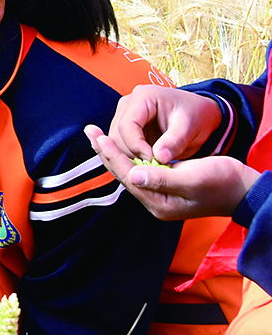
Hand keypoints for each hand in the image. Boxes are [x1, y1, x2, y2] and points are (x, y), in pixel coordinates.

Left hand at [86, 123, 260, 219]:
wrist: (244, 189)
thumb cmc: (223, 183)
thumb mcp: (194, 179)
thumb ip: (162, 179)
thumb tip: (132, 175)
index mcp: (159, 204)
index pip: (128, 176)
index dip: (112, 155)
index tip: (99, 136)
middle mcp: (155, 201)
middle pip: (123, 174)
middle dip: (106, 152)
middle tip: (89, 130)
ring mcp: (159, 194)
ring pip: (128, 171)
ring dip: (112, 152)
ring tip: (96, 135)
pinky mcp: (164, 185)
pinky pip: (138, 169)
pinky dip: (127, 155)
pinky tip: (118, 143)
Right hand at [101, 84, 225, 163]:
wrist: (201, 115)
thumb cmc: (197, 116)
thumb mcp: (190, 128)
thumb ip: (174, 142)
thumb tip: (159, 157)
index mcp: (143, 97)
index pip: (127, 125)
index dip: (136, 146)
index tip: (153, 160)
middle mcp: (129, 103)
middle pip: (117, 134)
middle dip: (132, 153)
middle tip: (152, 167)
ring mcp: (126, 115)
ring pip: (116, 141)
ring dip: (131, 156)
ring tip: (152, 166)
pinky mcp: (127, 127)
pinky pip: (122, 145)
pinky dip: (133, 156)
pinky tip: (148, 163)